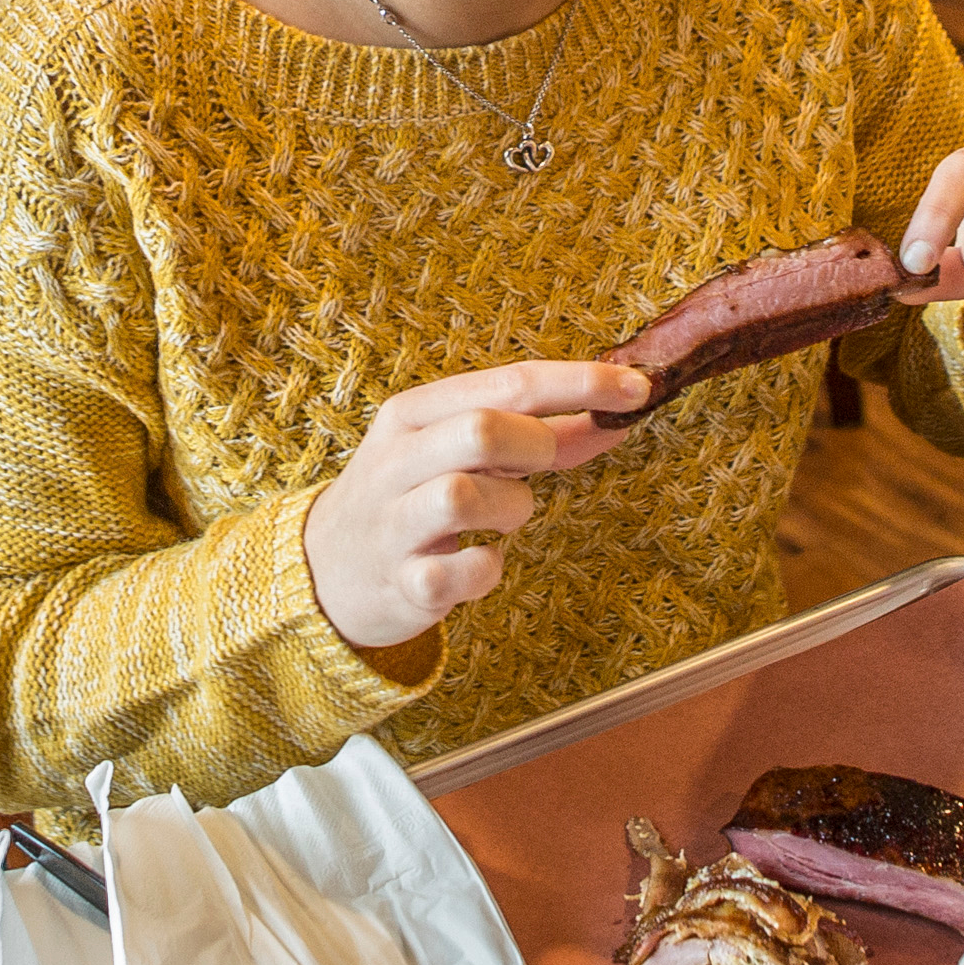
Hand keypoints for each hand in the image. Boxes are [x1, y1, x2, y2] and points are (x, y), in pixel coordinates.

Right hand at [301, 359, 650, 651]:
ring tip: (500, 520)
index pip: (508, 381)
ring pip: (465, 496)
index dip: (580, 383)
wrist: (325, 572)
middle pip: (483, 428)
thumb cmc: (413, 499)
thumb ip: (538, 435)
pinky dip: (488, 572)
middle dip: (534, 446)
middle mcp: (396, 459)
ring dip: (510, 510)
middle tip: (537, 466)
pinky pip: (461, 573)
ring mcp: (392, 522)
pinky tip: (481, 565)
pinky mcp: (401, 583)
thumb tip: (618, 413)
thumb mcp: (458, 451)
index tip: (639, 387)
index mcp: (415, 413)